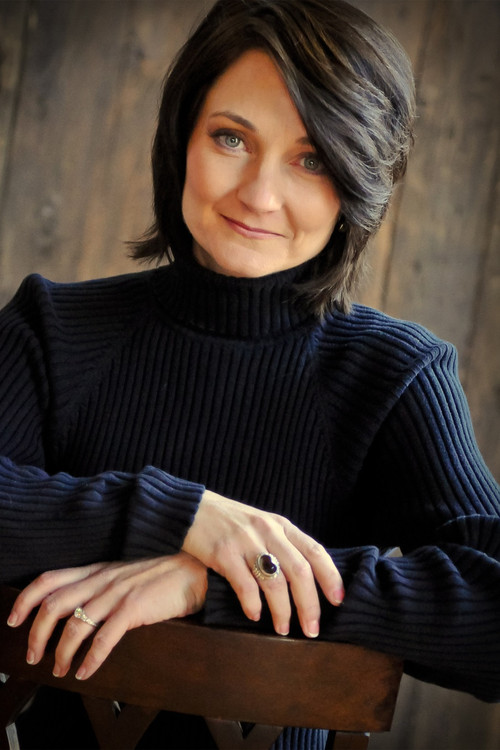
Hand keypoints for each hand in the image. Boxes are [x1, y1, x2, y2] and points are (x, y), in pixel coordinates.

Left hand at [7, 552, 207, 679]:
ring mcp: (117, 593)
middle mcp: (101, 579)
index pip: (49, 579)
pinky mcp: (135, 608)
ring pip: (74, 625)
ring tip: (60, 670)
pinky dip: (90, 659)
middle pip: (53, 605)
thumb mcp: (124, 574)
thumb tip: (77, 611)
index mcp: (96, 570)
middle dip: (36, 635)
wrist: (195, 570)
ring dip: (61, 652)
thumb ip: (101, 585)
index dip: (25, 600)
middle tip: (34, 656)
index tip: (13, 619)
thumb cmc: (162, 575)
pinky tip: (86, 672)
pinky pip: (104, 638)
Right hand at [182, 490, 343, 638]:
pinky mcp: (223, 553)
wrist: (190, 510)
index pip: (315, 551)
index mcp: (281, 525)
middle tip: (312, 629)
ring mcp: (246, 541)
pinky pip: (245, 585)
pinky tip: (254, 615)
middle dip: (310, 604)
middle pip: (300, 571)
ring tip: (284, 629)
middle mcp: (268, 531)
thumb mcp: (262, 525)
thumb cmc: (229, 523)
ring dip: (283, 611)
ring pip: (275, 582)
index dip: (330, 576)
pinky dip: (253, 604)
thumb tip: (308, 578)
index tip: (339, 600)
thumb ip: (282, 545)